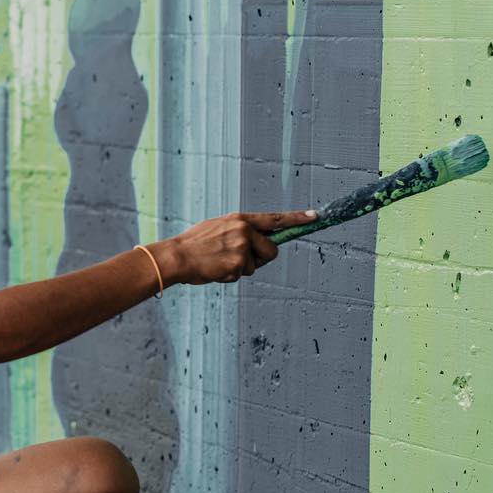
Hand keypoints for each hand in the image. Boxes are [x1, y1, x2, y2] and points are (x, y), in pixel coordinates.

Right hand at [154, 209, 316, 285]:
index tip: (315, 216)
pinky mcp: (237, 264)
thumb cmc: (194, 245)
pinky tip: (216, 269)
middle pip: (272, 250)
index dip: (297, 218)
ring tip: (219, 261)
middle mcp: (244, 230)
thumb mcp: (217, 228)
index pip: (275, 218)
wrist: (177, 257)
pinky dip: (232, 275)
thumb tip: (258, 243)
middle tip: (238, 258)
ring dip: (242, 268)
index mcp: (239, 219)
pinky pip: (244, 274)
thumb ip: (239, 232)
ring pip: (256, 265)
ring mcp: (242, 248)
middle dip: (261, 258)